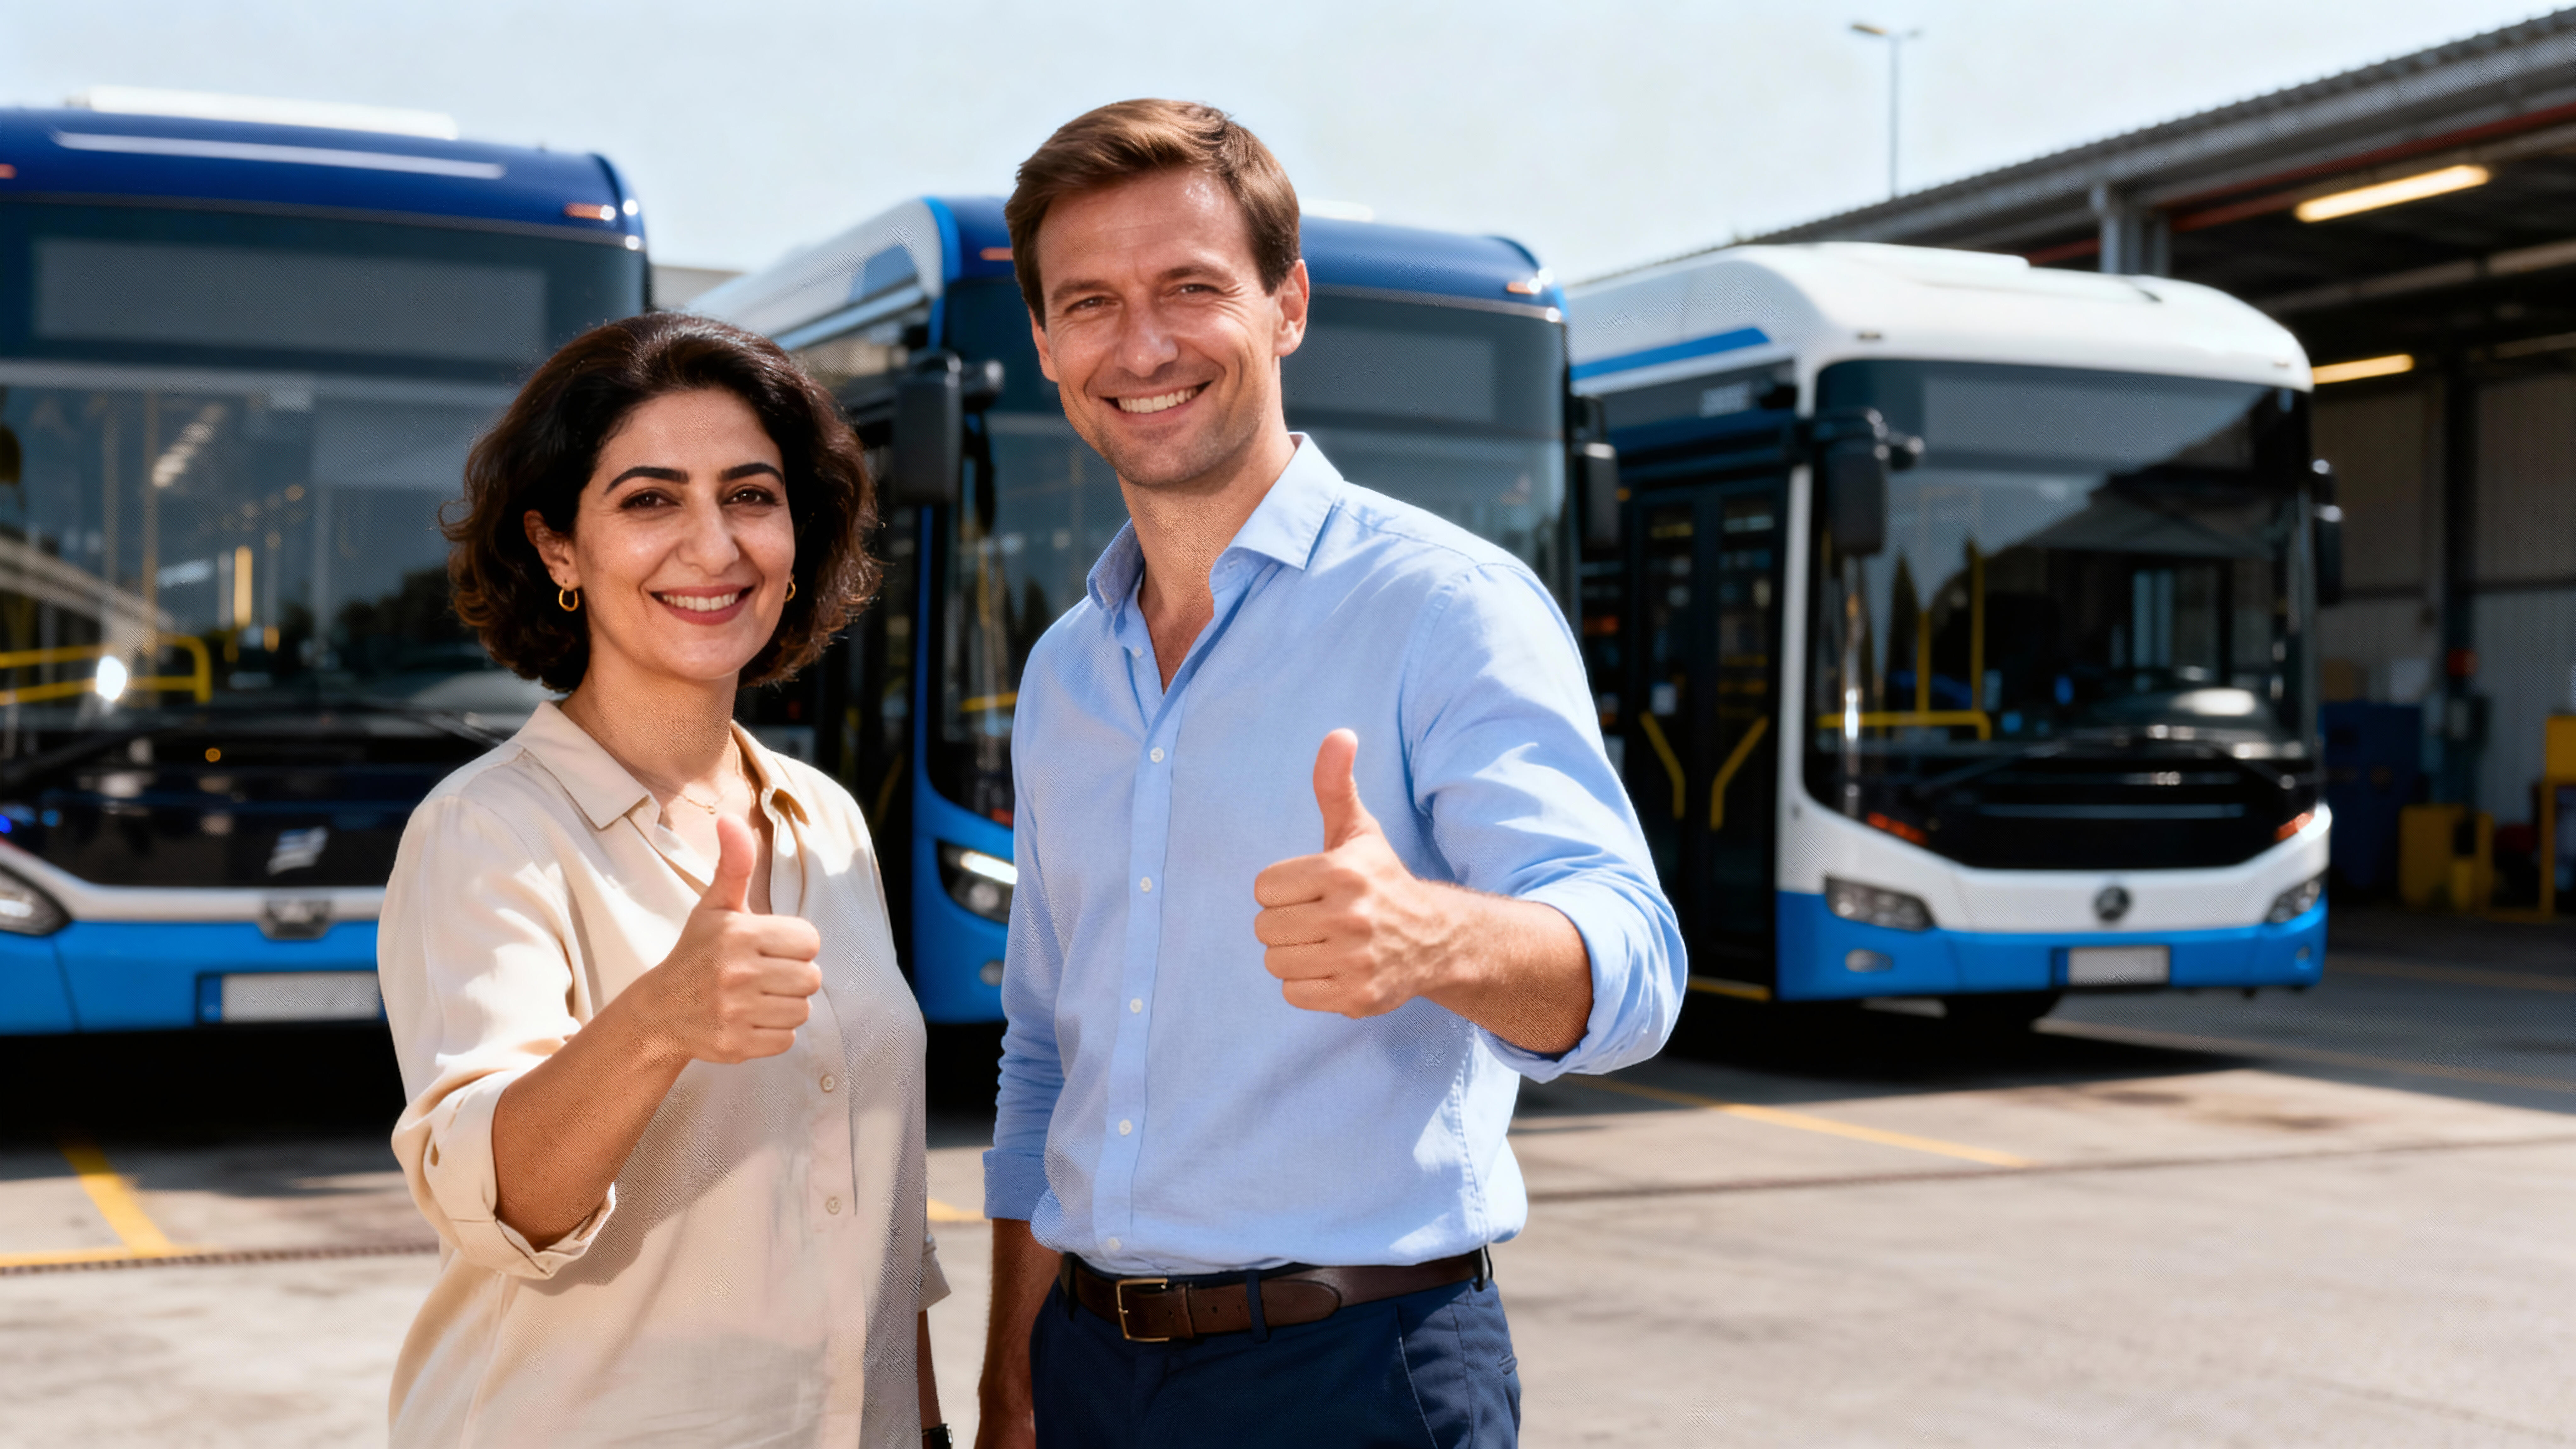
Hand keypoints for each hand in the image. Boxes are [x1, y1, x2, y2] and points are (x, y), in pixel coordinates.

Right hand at [626, 814, 821, 1063]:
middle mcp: (736, 973)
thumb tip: (729, 818)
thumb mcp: (715, 906)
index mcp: (739, 934)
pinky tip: (748, 1019)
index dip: (795, 944)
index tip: (769, 947)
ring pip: (802, 1010)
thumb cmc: (697, 952)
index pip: (810, 940)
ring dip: (785, 1005)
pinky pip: (786, 1040)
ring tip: (756, 996)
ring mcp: (735, 1012)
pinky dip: (773, 1033)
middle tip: (763, 974)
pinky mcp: (735, 1045)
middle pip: (811, 978)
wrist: (659, 1011)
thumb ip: (734, 865)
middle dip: (793, 976)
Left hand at [1252, 729, 1460, 1017]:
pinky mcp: (1358, 996)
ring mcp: (1355, 960)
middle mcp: (1350, 916)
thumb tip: (1339, 734)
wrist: (1436, 939)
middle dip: (1286, 923)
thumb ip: (1336, 784)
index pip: (1264, 887)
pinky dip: (1308, 985)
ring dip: (1294, 955)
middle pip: (1264, 928)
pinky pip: (1294, 994)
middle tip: (1319, 918)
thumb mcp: (1359, 830)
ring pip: (1276, 963)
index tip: (1312, 889)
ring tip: (1325, 943)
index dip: (1283, 889)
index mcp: (1342, 872)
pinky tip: (1335, 967)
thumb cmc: (1382, 880)